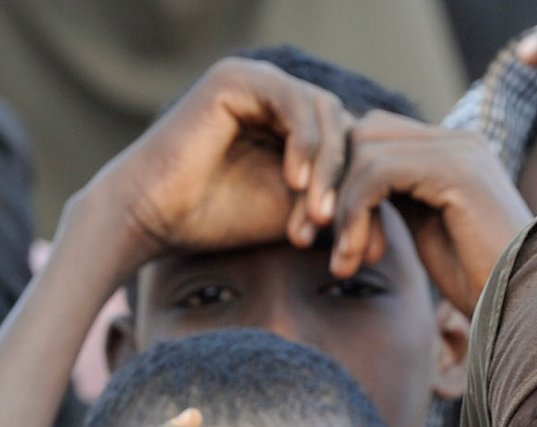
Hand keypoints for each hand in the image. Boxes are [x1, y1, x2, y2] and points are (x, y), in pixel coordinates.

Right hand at [89, 56, 351, 265]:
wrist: (152, 217)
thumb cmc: (212, 219)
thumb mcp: (289, 216)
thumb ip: (333, 210)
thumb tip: (384, 238)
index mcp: (290, 124)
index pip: (344, 145)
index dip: (353, 191)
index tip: (349, 240)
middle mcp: (276, 96)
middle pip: (340, 126)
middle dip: (342, 181)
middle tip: (332, 226)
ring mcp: (258, 81)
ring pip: (323, 113)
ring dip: (325, 167)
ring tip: (315, 212)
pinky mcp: (239, 77)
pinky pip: (293, 102)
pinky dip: (302, 143)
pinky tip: (294, 182)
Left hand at [329, 111, 531, 315]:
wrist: (527, 305)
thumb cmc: (481, 282)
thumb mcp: (428, 232)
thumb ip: (397, 202)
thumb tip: (344, 194)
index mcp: (450, 151)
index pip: (374, 136)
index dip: (338, 181)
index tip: (322, 236)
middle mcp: (455, 140)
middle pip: (362, 133)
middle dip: (327, 189)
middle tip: (310, 241)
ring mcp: (458, 150)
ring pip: (363, 152)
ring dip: (340, 212)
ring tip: (345, 264)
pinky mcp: (455, 171)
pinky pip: (376, 174)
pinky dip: (355, 216)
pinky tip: (360, 258)